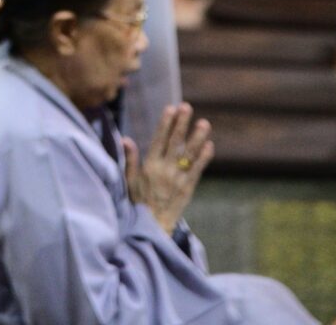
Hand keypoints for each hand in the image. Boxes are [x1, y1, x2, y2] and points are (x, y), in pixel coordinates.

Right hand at [123, 103, 213, 233]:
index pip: (158, 140)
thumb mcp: (129, 180)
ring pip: (188, 155)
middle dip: (181, 124)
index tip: (170, 108)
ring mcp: (177, 179)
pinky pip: (197, 171)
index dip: (165, 124)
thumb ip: (129, 159)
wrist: (152, 228)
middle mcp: (164, 170)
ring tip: (204, 123)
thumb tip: (125, 139)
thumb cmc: (138, 202)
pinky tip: (210, 145)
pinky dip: (204, 158)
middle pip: (174, 143)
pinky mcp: (187, 189)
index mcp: (149, 166)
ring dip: (197, 138)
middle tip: (187, 107)